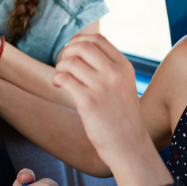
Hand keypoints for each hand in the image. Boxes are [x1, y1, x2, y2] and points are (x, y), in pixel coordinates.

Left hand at [52, 34, 147, 168]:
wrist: (129, 146)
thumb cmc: (122, 117)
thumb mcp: (124, 85)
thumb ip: (109, 67)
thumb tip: (81, 49)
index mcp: (124, 67)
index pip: (98, 39)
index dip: (79, 40)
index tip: (72, 50)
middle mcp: (114, 73)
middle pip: (82, 46)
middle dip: (67, 52)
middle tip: (63, 64)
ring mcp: (102, 87)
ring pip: (71, 62)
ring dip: (60, 66)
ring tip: (61, 77)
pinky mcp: (88, 102)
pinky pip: (65, 78)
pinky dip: (57, 79)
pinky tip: (59, 85)